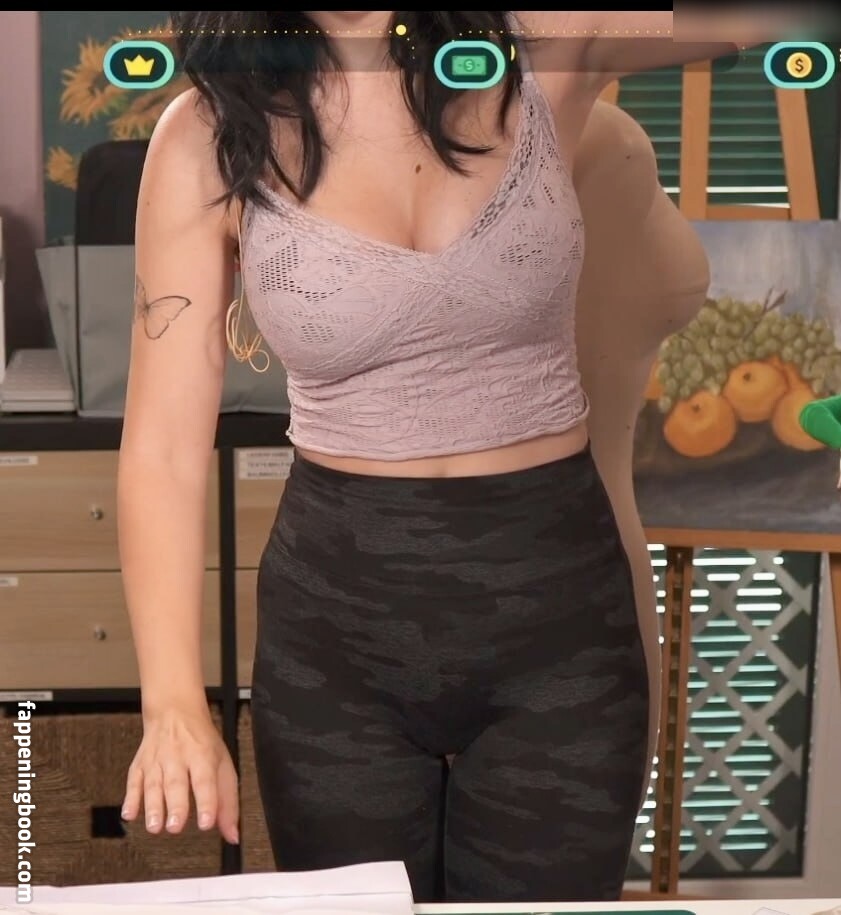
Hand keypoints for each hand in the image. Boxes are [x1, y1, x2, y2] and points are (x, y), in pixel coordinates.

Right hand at [121, 704, 239, 843]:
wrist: (174, 711)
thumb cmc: (202, 742)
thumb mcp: (222, 763)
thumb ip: (227, 801)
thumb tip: (233, 836)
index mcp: (203, 755)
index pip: (206, 780)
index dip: (207, 802)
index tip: (206, 823)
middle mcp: (178, 756)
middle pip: (177, 782)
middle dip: (176, 806)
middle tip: (176, 827)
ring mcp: (157, 759)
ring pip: (153, 783)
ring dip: (153, 806)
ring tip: (155, 827)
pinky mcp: (140, 763)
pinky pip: (133, 780)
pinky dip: (130, 797)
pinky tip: (129, 814)